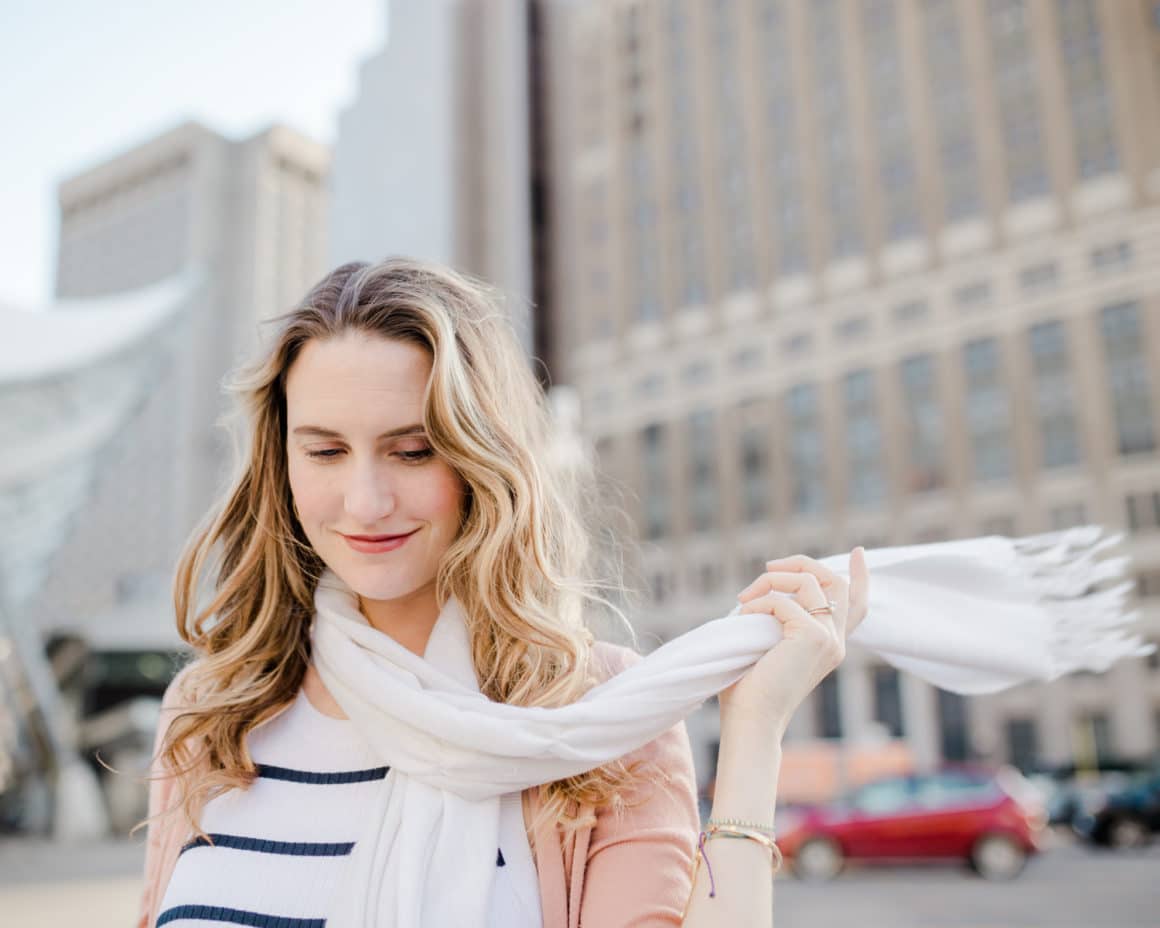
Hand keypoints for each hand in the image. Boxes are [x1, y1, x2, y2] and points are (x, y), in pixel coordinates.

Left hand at [717, 547, 869, 737]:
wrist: (751, 721)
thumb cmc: (750, 689)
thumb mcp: (769, 646)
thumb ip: (780, 620)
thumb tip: (767, 588)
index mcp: (829, 645)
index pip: (855, 606)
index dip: (860, 577)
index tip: (860, 552)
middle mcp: (835, 641)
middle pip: (833, 582)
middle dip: (801, 564)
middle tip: (769, 567)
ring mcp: (828, 639)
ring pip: (807, 582)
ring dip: (771, 581)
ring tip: (744, 598)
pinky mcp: (812, 637)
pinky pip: (781, 602)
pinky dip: (757, 603)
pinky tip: (742, 617)